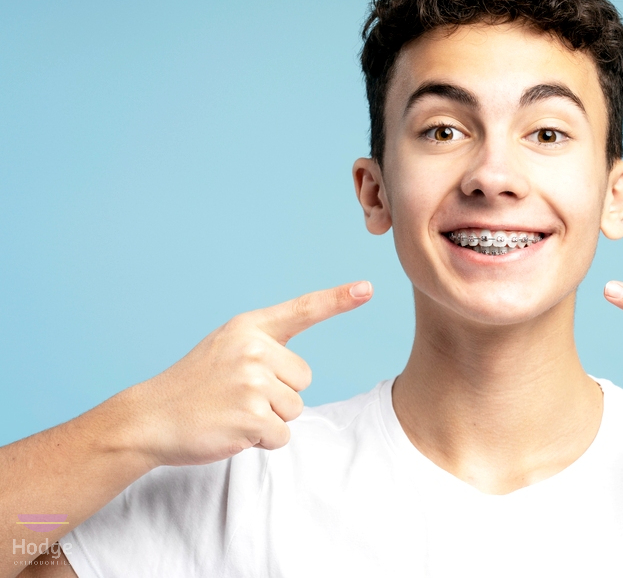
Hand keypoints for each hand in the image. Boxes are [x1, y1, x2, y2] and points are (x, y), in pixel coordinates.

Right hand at [125, 281, 372, 467]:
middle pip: (304, 379)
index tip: (368, 288)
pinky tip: (231, 430)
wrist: (148, 418)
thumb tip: (300, 373)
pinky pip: (282, 435)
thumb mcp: (226, 349)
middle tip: (237, 396)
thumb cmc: (194, 386)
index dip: (338, 299)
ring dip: (268, 420)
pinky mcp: (252, 417)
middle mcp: (254, 349)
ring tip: (230, 412)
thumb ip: (263, 348)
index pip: (303, 310)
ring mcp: (253, 383)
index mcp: (249, 328)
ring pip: (294, 409)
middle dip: (279, 395)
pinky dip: (261, 441)